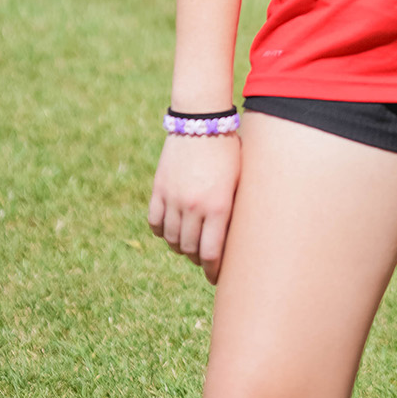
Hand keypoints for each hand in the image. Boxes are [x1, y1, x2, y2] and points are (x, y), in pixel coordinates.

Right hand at [148, 132, 241, 284]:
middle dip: (198, 259)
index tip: (216, 276)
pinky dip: (163, 231)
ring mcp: (173, 199)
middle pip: (190, 250)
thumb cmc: (230, 148)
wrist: (201, 120)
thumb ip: (234, 208)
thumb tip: (235, 237)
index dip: (213, 270)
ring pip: (172, 239)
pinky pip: (155, 223)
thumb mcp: (241, 178)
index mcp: (219, 206)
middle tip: (204, 260)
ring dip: (181, 246)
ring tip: (190, 244)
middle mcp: (194, 206)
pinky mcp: (159, 190)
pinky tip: (173, 229)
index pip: (211, 254)